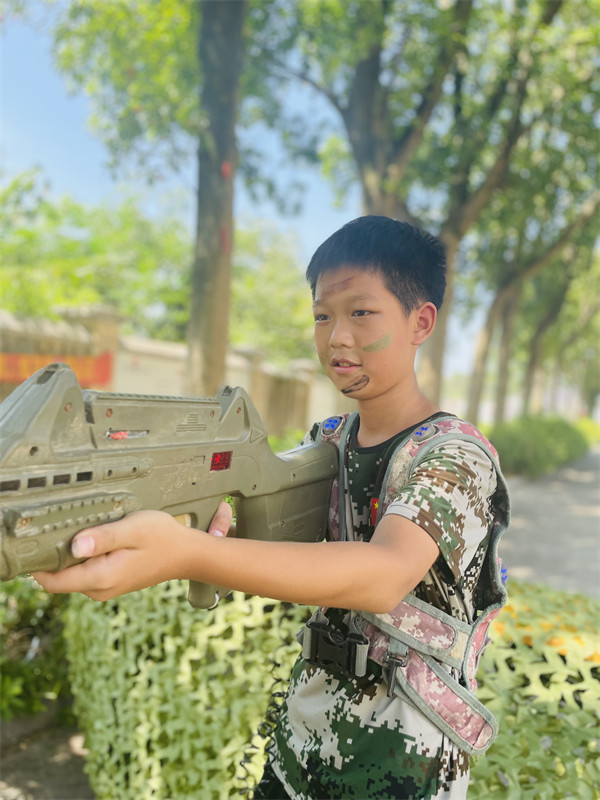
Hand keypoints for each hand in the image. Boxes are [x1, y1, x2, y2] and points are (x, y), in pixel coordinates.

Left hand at [32, 502, 233, 601]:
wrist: (187, 554)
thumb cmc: (164, 538)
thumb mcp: (134, 529)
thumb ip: (103, 537)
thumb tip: (74, 546)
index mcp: (102, 577)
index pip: (53, 581)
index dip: (39, 564)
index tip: (39, 543)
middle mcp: (100, 589)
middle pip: (59, 577)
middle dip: (56, 555)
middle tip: (69, 527)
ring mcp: (105, 588)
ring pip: (72, 574)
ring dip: (72, 555)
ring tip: (88, 531)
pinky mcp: (110, 583)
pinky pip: (85, 573)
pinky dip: (85, 558)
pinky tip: (99, 540)